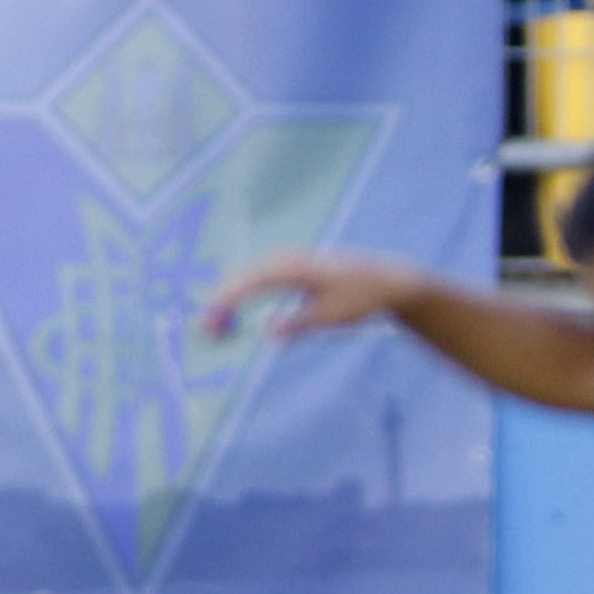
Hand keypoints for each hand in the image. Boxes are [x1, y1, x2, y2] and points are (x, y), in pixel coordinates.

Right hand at [202, 248, 431, 341]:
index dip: (225, 302)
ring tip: (214, 327)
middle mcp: (286, 258)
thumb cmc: (363, 298)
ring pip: (246, 277)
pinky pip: (257, 278)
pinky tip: (233, 313)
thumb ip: (299, 324)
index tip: (209, 324)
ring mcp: (287, 259)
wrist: (388, 280)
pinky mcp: (290, 266)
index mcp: (294, 268)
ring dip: (228, 299)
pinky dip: (242, 294)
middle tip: (205, 332)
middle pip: (241, 277)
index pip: (248, 282)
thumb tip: (266, 335)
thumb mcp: (334, 316)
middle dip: (220, 303)